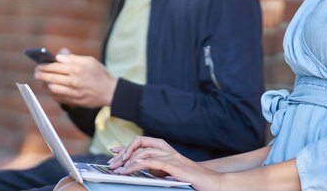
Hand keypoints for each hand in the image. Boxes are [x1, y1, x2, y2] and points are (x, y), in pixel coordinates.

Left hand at [34, 48, 116, 107]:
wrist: (110, 91)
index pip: (55, 67)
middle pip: (51, 78)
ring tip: (43, 81)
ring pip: (52, 89)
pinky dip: (53, 93)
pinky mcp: (74, 101)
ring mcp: (73, 93)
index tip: (39, 65)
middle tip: (37, 73)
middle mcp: (74, 81)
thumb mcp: (90, 61)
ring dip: (45, 84)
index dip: (45, 66)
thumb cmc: (100, 74)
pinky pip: (58, 98)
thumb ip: (73, 58)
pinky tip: (52, 89)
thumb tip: (58, 57)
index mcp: (77, 69)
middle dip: (41, 75)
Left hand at [108, 136, 222, 190]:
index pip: (143, 142)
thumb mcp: (170, 174)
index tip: (114, 153)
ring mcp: (173, 157)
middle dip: (124, 152)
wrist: (213, 184)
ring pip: (145, 151)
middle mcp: (168, 151)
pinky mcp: (176, 166)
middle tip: (112, 165)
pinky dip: (141, 163)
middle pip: (141, 143)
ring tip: (118, 170)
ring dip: (129, 159)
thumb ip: (156, 169)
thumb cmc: (192, 180)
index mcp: (167, 151)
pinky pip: (154, 161)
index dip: (127, 146)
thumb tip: (139, 170)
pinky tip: (132, 168)